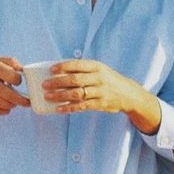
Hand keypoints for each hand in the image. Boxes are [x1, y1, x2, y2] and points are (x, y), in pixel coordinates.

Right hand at [0, 56, 29, 115]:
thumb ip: (12, 62)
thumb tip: (22, 71)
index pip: (13, 77)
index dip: (19, 81)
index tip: (18, 82)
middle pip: (9, 94)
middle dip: (21, 100)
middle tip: (27, 102)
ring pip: (3, 104)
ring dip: (12, 105)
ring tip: (14, 103)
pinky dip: (4, 111)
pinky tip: (7, 108)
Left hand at [44, 59, 161, 133]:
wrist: (128, 94)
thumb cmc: (108, 80)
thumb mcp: (100, 70)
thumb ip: (83, 70)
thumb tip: (60, 72)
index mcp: (97, 67)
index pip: (77, 64)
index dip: (63, 66)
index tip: (51, 70)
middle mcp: (98, 78)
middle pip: (75, 79)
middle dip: (58, 82)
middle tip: (45, 85)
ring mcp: (100, 92)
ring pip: (77, 93)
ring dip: (60, 95)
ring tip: (48, 96)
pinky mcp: (100, 104)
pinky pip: (81, 106)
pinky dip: (69, 107)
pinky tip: (59, 109)